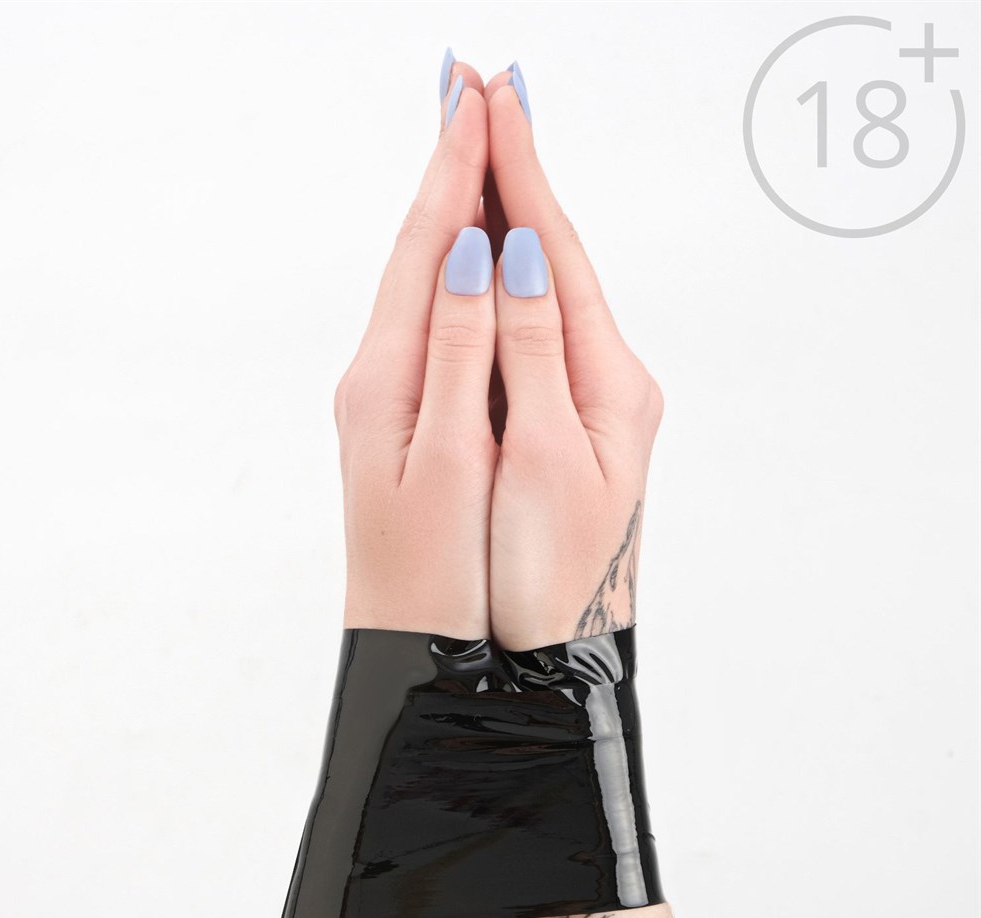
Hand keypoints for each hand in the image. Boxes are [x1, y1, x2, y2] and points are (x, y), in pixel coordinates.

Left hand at [334, 60, 497, 638]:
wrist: (407, 641)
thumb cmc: (433, 566)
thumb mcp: (450, 459)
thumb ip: (460, 352)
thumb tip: (471, 253)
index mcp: (387, 377)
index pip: (426, 248)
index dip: (457, 171)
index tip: (480, 97)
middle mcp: (380, 373)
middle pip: (418, 249)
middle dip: (449, 166)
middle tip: (471, 89)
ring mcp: (390, 394)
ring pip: (425, 281)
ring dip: (450, 208)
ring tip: (474, 144)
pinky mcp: (408, 416)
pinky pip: (432, 320)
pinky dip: (451, 268)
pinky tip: (466, 250)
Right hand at [485, 71, 664, 649]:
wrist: (555, 648)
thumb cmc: (547, 570)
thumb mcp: (544, 459)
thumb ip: (529, 351)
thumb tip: (512, 251)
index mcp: (608, 382)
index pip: (556, 253)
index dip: (519, 175)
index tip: (489, 100)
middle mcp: (605, 378)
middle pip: (556, 255)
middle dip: (518, 173)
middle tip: (484, 92)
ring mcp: (586, 396)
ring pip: (544, 286)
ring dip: (515, 213)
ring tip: (485, 147)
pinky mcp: (562, 418)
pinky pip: (534, 326)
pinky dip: (510, 275)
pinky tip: (495, 248)